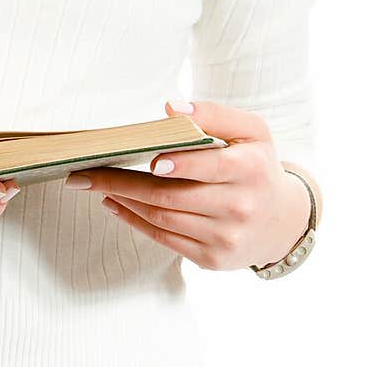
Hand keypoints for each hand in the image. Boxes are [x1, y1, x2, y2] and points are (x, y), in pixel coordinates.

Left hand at [64, 99, 312, 270]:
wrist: (281, 221)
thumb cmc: (256, 165)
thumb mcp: (251, 131)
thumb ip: (215, 114)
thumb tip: (172, 107)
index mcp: (252, 169)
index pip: (213, 167)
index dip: (182, 164)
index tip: (152, 160)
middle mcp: (241, 207)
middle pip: (173, 196)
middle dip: (124, 183)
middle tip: (86, 171)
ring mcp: (225, 237)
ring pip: (164, 218)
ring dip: (124, 200)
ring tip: (94, 183)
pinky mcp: (212, 258)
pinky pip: (165, 239)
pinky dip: (134, 221)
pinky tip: (114, 204)